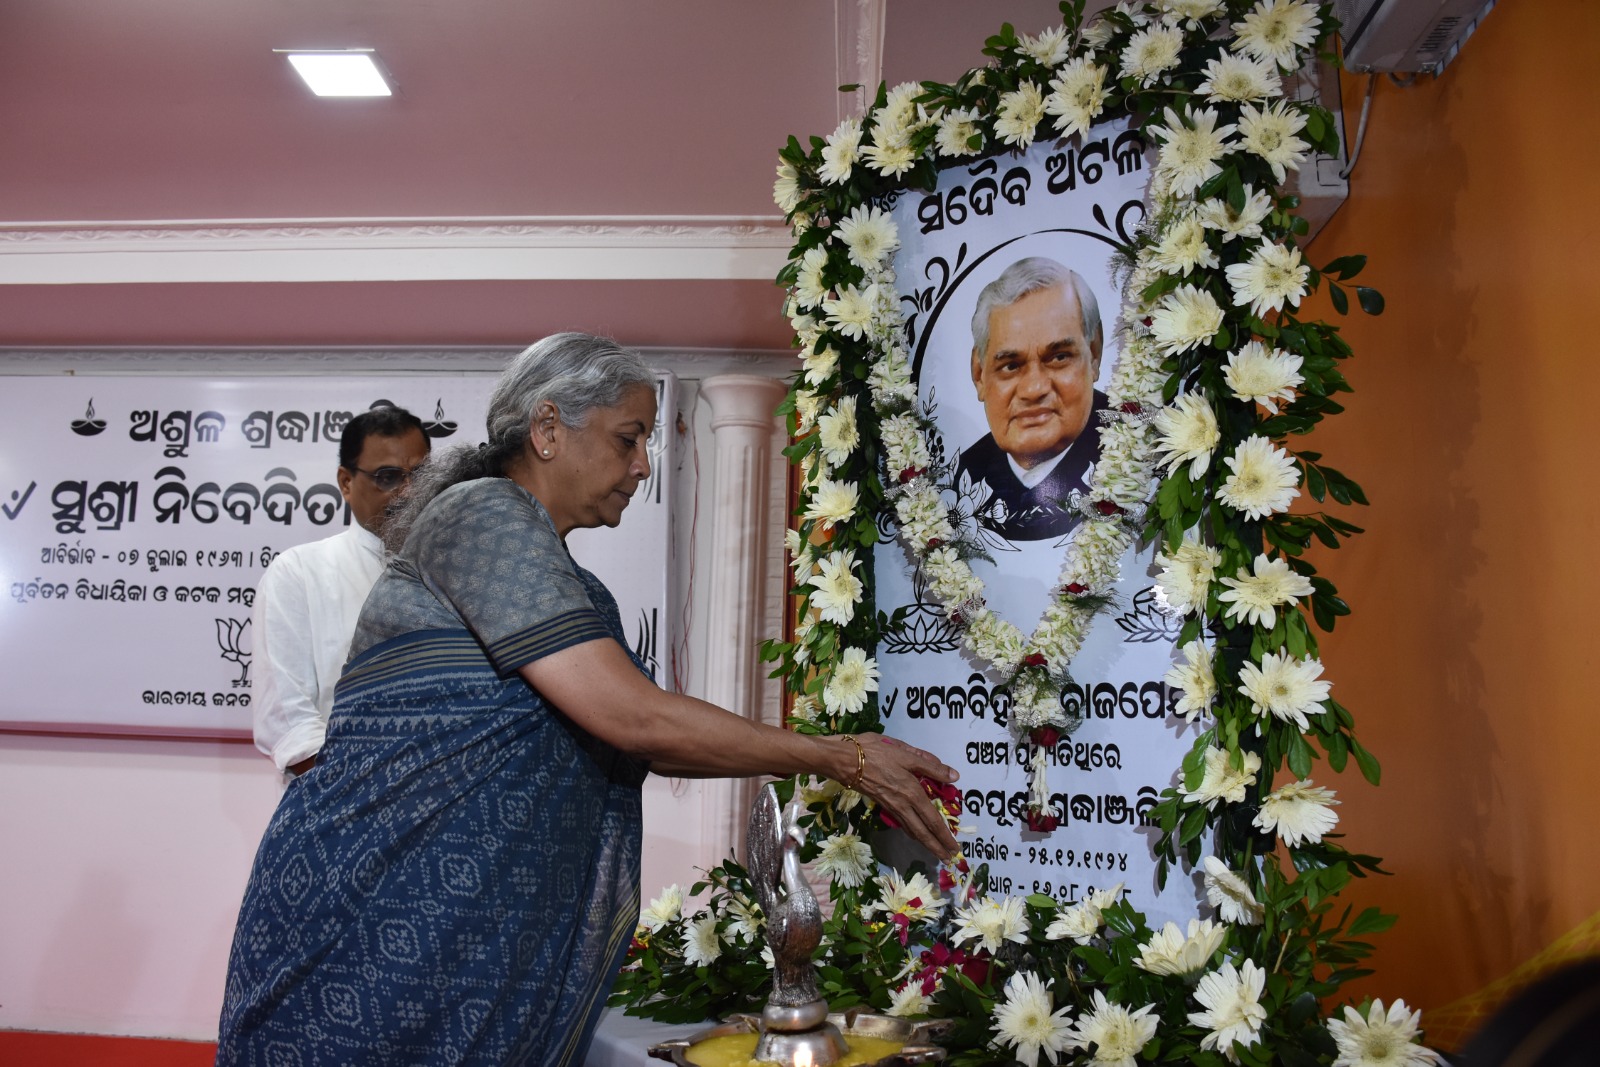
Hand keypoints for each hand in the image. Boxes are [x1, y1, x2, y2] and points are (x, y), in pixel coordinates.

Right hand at [844, 733, 959, 859]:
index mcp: (912, 793)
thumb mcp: (905, 753)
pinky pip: (902, 823)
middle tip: (948, 859)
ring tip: (936, 851)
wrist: (843, 760)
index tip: (955, 849)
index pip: (933, 820)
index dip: (944, 836)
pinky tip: (915, 833)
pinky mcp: (883, 805)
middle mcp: (903, 805)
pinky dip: (912, 832)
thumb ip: (931, 765)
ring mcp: (892, 807)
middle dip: (937, 847)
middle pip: (923, 832)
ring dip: (925, 843)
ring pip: (912, 830)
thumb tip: (954, 776)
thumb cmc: (874, 753)